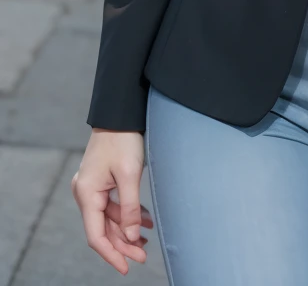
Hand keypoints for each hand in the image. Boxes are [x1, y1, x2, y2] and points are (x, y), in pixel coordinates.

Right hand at [72, 128, 152, 274]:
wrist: (120, 113)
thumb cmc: (123, 139)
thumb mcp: (129, 174)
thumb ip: (130, 207)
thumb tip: (131, 236)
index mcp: (87, 193)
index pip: (96, 235)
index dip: (111, 254)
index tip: (126, 268)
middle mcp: (85, 193)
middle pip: (103, 228)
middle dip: (123, 243)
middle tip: (143, 255)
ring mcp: (92, 187)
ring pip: (109, 218)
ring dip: (127, 228)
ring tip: (147, 238)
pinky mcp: (101, 181)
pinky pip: (113, 205)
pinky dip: (127, 213)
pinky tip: (144, 219)